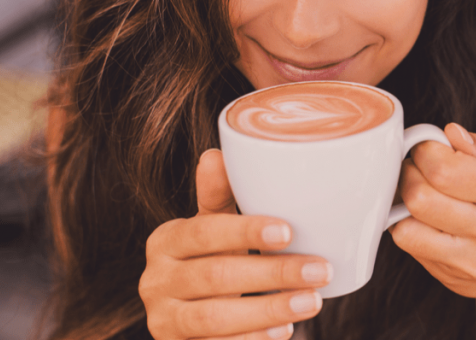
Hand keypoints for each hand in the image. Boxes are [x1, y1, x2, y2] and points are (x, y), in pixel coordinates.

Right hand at [138, 149, 331, 339]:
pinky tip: (284, 330)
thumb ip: (219, 197)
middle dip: (272, 273)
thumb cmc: (213, 262)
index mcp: (166, 241)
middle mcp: (155, 280)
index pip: (204, 231)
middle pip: (215, 275)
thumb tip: (217, 154)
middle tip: (320, 270)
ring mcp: (163, 320)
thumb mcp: (215, 229)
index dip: (245, 231)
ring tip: (311, 302)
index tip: (288, 232)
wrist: (194, 323)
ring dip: (268, 309)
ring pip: (214, 317)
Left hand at [389, 124, 475, 309]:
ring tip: (417, 191)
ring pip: (407, 224)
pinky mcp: (449, 275)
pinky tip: (419, 217)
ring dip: (402, 201)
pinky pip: (408, 244)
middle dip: (408, 173)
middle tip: (417, 168)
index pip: (446, 169)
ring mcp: (469, 257)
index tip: (428, 148)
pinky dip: (404, 224)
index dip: (426, 151)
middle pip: (420, 196)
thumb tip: (450, 132)